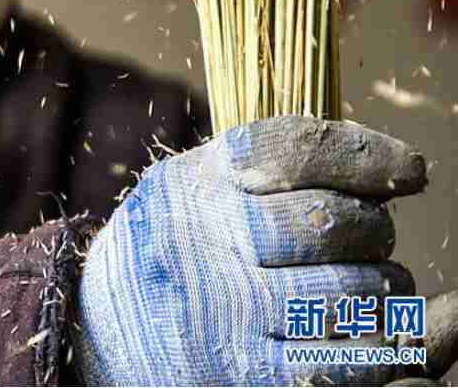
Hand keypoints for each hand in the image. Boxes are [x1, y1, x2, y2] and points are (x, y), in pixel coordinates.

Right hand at [74, 115, 457, 385]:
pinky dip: (376, 349)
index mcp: (200, 179)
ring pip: (346, 291)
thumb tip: (394, 169)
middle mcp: (205, 236)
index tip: (410, 170)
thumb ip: (277, 167)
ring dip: (381, 288)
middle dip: (370, 228)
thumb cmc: (175, 242)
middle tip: (370, 236)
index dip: (365, 155)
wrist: (104, 328)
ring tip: (374, 285)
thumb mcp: (202, 183)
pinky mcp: (240, 372)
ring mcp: (222, 308)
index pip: (294, 149)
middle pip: (328, 220)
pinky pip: (338, 363)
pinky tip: (375, 335)